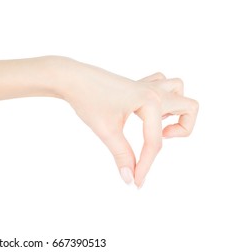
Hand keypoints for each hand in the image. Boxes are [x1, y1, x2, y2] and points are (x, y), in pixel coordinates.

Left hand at [57, 58, 198, 187]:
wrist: (71, 79)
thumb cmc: (87, 100)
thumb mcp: (106, 130)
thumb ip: (122, 154)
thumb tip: (130, 178)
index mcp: (149, 101)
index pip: (155, 142)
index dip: (146, 166)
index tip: (137, 182)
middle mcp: (153, 91)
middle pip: (188, 107)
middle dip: (182, 130)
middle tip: (160, 140)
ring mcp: (146, 85)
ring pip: (179, 89)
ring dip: (175, 108)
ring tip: (156, 123)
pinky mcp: (137, 84)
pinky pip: (162, 84)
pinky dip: (163, 98)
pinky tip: (145, 112)